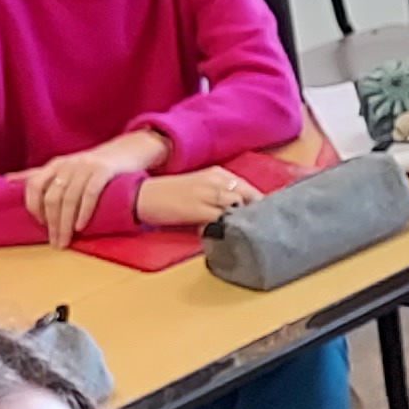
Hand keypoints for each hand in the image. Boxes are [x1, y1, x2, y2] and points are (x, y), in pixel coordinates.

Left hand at [20, 133, 169, 245]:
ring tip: (65, 241)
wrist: (126, 151)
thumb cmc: (91, 165)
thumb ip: (38, 174)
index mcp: (55, 164)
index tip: (40, 225)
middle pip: (53, 197)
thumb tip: (7, 180)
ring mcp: (85, 167)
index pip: (34, 185)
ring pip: (69, 199)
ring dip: (65, 224)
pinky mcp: (103, 171)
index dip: (34, 206)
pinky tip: (80, 227)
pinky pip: (90, 194)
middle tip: (55, 243)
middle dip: (52, 223)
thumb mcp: (63, 167)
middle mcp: (67, 164)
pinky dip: (84, 212)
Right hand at [134, 168, 254, 229]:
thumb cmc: (171, 194)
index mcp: (217, 173)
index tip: (266, 216)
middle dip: (257, 211)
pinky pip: (221, 219)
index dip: (259, 203)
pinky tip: (230, 235)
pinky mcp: (197, 209)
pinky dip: (228, 227)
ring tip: (247, 232)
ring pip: (238, 206)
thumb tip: (241, 209)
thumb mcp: (199, 186)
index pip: (248, 187)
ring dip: (244, 219)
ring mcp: (206, 194)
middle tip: (262, 227)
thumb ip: (220, 194)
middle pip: (248, 195)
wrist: (142, 195)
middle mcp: (215, 180)